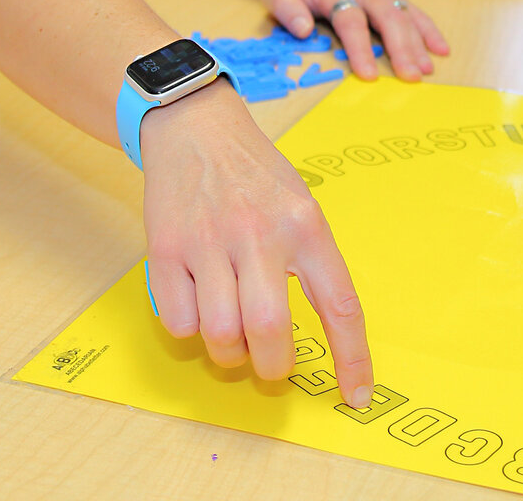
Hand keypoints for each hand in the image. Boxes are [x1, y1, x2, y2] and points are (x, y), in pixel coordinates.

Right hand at [141, 81, 372, 405]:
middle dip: (273, 367)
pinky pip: (179, 320)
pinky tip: (198, 304)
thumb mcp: (300, 203)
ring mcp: (209, 241)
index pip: (340, 304)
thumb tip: (325, 333)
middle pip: (271, 332)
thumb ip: (311, 260)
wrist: (194, 126)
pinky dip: (190, 329)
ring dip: (229, 352)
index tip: (356, 396)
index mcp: (305, 224)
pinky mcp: (166, 248)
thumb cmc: (254, 173)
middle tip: (271, 364)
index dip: (352, 358)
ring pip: (221, 334)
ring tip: (232, 333)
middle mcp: (260, 233)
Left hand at [258, 0, 448, 79]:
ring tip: (427, 69)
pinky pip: (414, 13)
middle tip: (411, 76)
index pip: (352, 21)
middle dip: (401, 48)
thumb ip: (286, 7)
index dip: (361, 48)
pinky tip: (441, 49)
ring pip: (405, 16)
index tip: (369, 74)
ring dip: (419, 43)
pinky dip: (429, 30)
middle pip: (388, 18)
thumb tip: (302, 28)